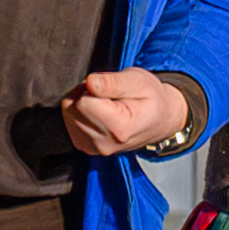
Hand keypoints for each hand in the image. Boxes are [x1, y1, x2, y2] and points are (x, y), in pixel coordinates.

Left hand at [61, 68, 190, 158]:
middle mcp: (104, 143)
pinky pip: (70, 122)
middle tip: (110, 95)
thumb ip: (113, 82)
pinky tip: (100, 113)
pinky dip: (80, 114)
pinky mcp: (86, 147)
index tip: (111, 89)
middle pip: (73, 108)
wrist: (159, 121)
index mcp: (119, 128)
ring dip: (83, 104)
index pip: (83, 102)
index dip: (93, 88)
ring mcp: (94, 148)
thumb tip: (89, 82)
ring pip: (69, 114)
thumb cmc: (151, 99)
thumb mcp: (139, 81)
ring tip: (106, 103)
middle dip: (86, 95)